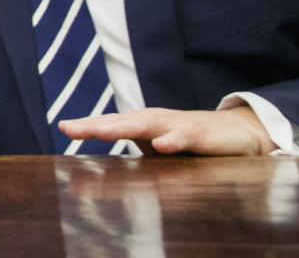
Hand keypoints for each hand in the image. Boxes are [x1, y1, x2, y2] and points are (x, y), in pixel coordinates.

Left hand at [58, 106, 278, 155]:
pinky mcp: (198, 134)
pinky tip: (161, 145)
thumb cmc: (187, 141)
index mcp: (140, 124)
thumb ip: (133, 160)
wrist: (235, 131)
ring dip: (123, 127)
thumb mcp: (157, 151)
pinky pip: (183, 137)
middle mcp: (153, 121)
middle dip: (94, 125)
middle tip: (71, 129)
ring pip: (145, 125)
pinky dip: (172, 140)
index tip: (63, 127)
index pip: (109, 123)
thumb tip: (103, 177)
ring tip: (102, 132)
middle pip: (119, 121)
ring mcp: (174, 125)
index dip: (86, 125)